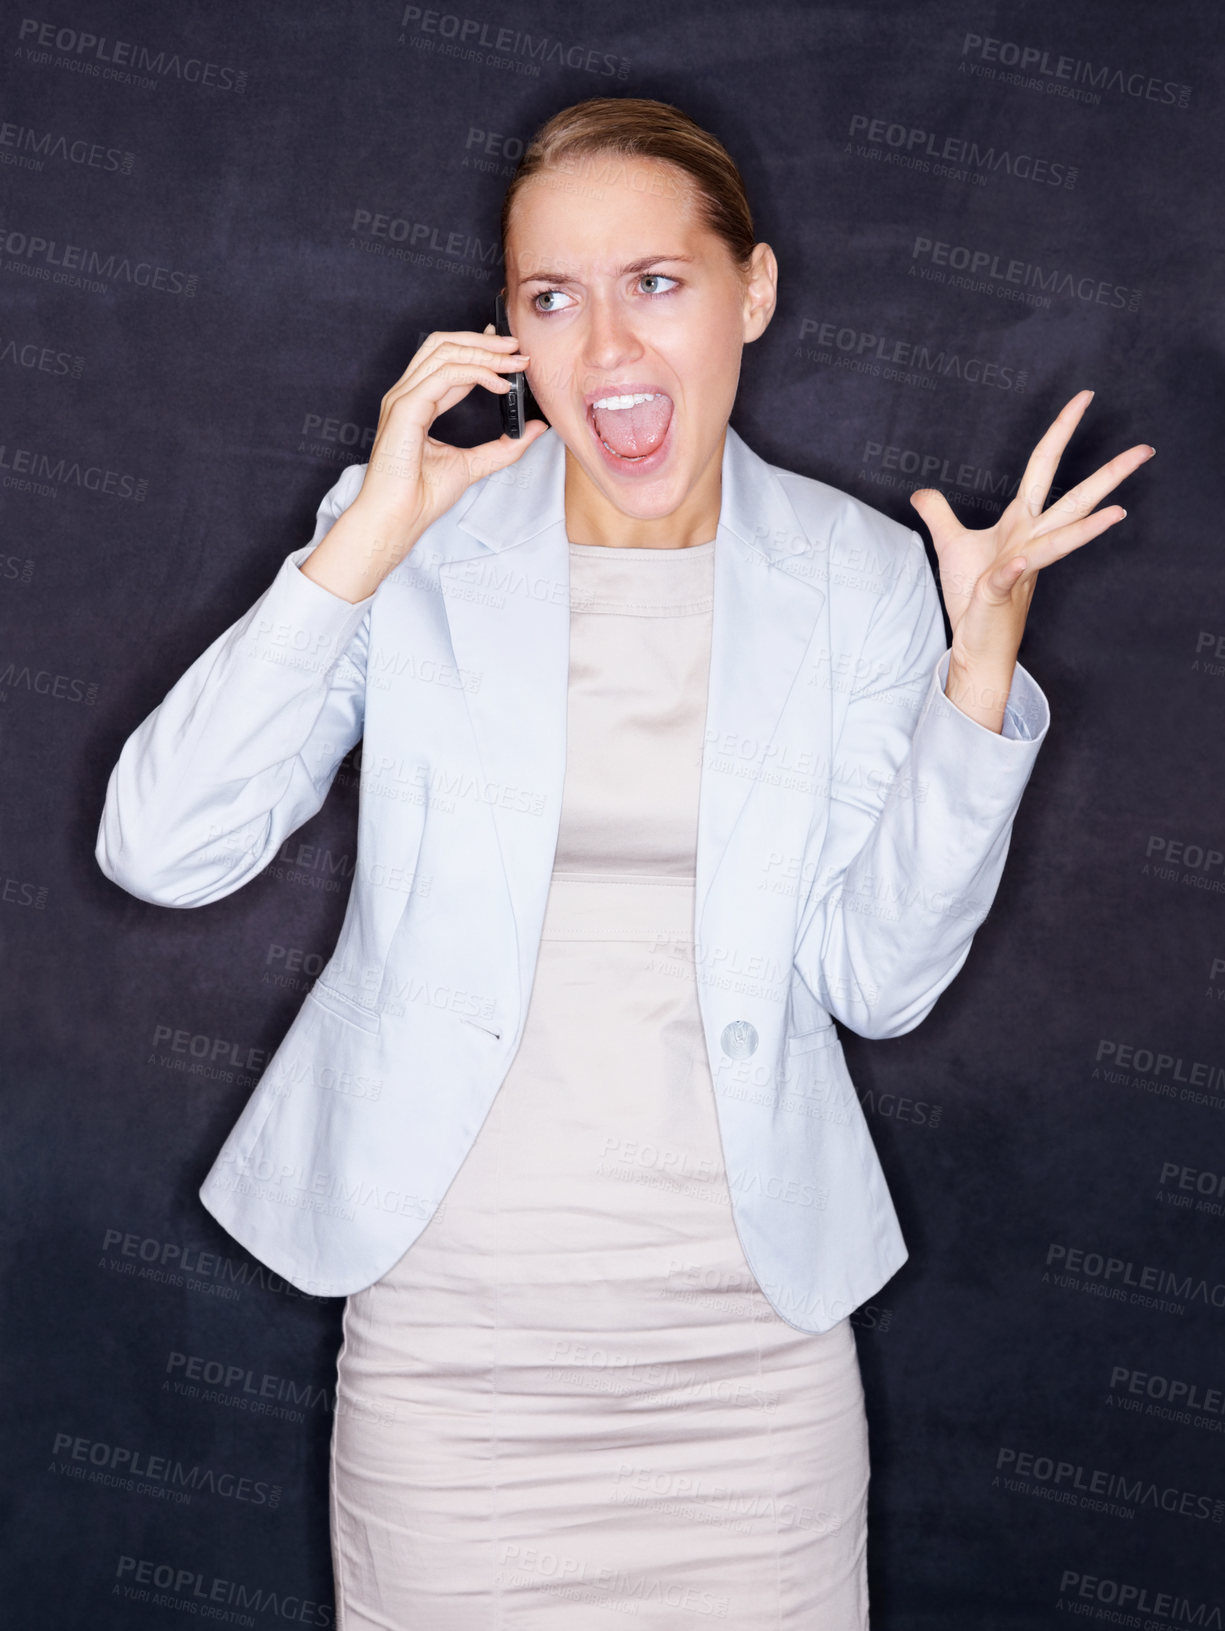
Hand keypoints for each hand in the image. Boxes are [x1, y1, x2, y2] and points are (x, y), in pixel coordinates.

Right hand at [300, 324, 547, 602]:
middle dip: (483, 342)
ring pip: (444, 352)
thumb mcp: (473, 465)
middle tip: (517, 348)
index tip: (510, 353)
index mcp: (416, 403)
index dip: (479, 350)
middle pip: (443, 344)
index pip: (446, 360)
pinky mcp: (406, 408)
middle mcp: (406, 395)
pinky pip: (446, 375)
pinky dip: (477, 373)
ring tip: (514, 362)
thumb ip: (504, 446)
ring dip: (484, 353)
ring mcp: (403, 398)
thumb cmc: (422, 497)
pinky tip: (499, 385)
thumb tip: (535, 428)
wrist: (398, 519)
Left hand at [908, 390, 1153, 730]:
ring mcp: (1020, 566)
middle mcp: (1030, 540)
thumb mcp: (950, 544)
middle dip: (1109, 474)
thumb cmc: (972, 596)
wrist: (975, 642)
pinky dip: (1014, 568)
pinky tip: (1022, 559)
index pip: (1044, 466)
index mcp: (1020, 522)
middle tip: (1145, 449)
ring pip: (1059, 540)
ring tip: (1119, 509)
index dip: (1061, 430)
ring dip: (1087, 526)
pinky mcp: (1000, 592)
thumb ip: (939, 513)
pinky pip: (1007, 576)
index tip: (1084, 398)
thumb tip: (921, 492)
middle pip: (1074, 499)